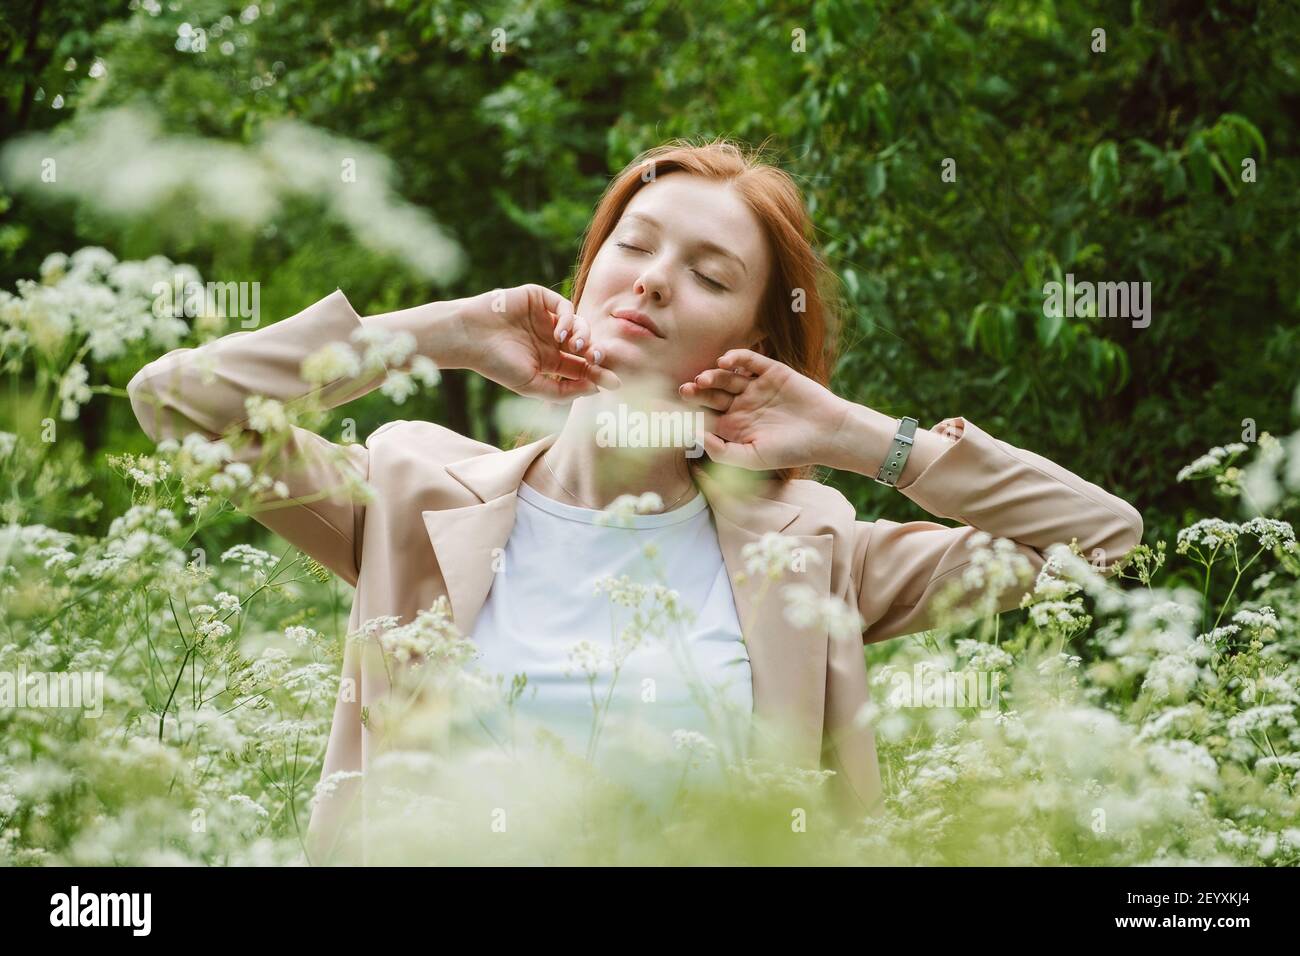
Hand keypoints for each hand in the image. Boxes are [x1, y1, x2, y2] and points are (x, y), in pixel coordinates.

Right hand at [461, 284, 619, 400]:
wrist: (470, 337)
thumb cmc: (496, 364)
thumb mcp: (532, 385)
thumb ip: (563, 391)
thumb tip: (595, 389)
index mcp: (549, 361)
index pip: (581, 367)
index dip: (598, 373)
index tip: (614, 382)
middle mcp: (550, 339)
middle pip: (585, 346)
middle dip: (595, 353)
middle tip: (597, 359)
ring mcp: (545, 318)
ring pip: (579, 324)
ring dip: (583, 335)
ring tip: (573, 345)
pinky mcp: (539, 298)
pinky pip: (565, 306)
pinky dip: (569, 318)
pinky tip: (560, 332)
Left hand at [678, 348, 849, 470]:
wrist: (827, 433)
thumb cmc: (791, 451)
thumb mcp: (753, 458)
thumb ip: (723, 452)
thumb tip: (695, 438)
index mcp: (734, 427)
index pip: (704, 417)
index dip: (688, 414)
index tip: (672, 413)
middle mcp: (741, 405)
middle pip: (711, 395)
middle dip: (696, 393)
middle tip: (684, 391)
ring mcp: (755, 387)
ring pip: (726, 377)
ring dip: (712, 376)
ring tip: (703, 380)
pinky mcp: (771, 371)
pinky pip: (749, 360)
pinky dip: (735, 358)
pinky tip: (724, 362)